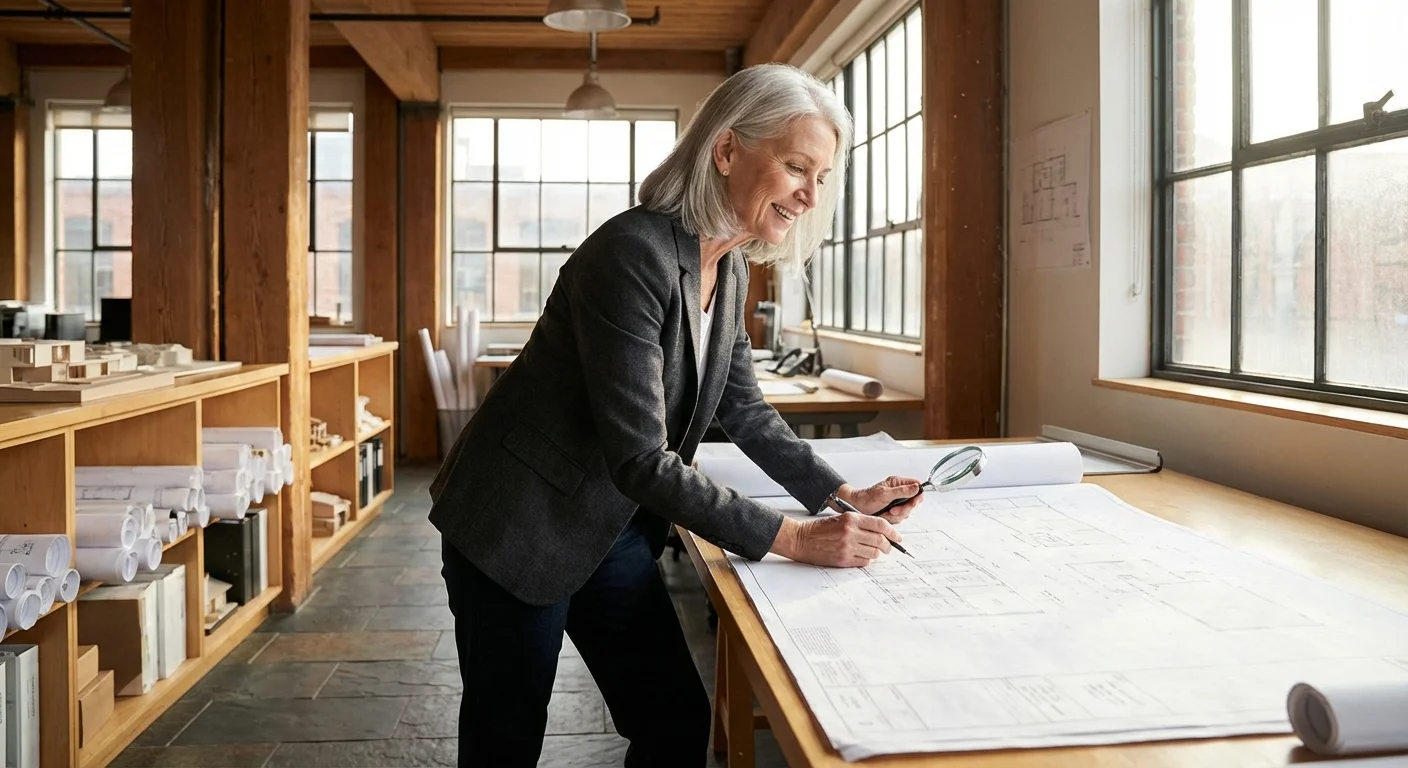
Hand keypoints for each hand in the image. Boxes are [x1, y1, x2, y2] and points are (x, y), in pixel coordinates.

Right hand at [770, 513, 902, 567]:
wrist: (801, 539)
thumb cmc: (820, 529)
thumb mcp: (841, 519)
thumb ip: (860, 524)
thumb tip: (880, 533)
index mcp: (852, 519)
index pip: (881, 525)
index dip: (893, 532)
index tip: (898, 537)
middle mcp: (851, 532)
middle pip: (880, 540)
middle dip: (888, 545)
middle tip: (889, 548)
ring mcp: (847, 547)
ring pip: (874, 553)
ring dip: (876, 554)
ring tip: (872, 552)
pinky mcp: (843, 559)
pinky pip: (864, 562)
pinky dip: (866, 561)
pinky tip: (860, 557)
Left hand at [836, 477, 924, 525]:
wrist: (856, 507)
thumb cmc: (867, 498)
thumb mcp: (885, 493)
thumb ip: (902, 491)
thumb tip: (916, 487)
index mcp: (898, 483)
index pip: (916, 486)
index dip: (918, 494)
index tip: (913, 501)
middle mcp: (899, 492)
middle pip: (913, 501)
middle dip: (904, 508)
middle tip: (893, 510)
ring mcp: (897, 502)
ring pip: (907, 511)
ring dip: (897, 514)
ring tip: (887, 512)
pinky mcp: (894, 511)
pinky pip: (900, 517)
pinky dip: (893, 518)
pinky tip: (886, 516)